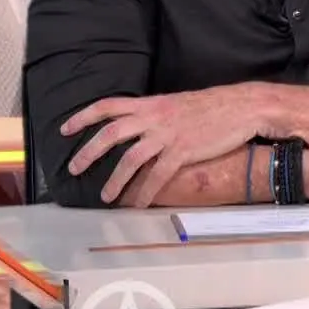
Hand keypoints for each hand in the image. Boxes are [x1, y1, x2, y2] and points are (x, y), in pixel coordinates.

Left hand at [63, 82, 281, 205]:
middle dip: (88, 152)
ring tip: (105, 197)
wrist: (243, 106)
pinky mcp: (183, 150)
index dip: (83, 116)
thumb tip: (143, 127)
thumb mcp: (178, 104)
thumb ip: (157, 114)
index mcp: (151, 104)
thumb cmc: (214, 105)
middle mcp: (154, 117)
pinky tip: (137, 204)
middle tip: (74, 169)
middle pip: (110, 133)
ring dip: (114, 180)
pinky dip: (145, 192)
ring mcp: (168, 134)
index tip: (65, 128)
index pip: (108, 106)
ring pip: (130, 158)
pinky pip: (158, 175)